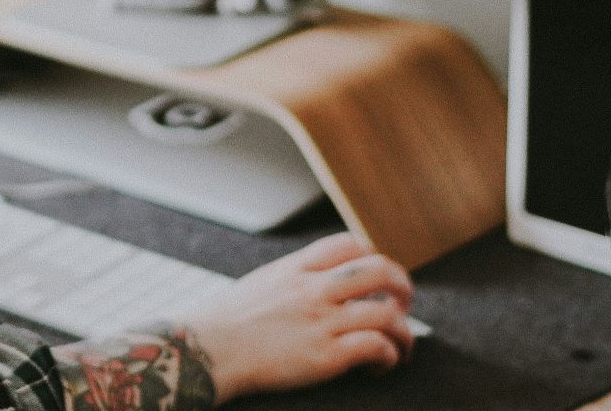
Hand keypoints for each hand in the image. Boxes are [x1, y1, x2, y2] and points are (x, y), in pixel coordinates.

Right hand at [185, 234, 414, 401]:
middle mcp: (313, 289)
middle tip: (403, 305)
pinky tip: (379, 366)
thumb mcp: (262, 283)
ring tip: (401, 348)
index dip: (373, 258)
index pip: (350, 244)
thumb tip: (317, 281)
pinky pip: (376, 347)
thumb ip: (293, 278)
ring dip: (404, 333)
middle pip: (380, 270)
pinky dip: (388, 356)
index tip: (376, 280)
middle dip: (403, 287)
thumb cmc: (226, 324)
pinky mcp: (325, 356)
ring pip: (387, 314)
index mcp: (297, 268)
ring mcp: (321, 321)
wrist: (206, 352)